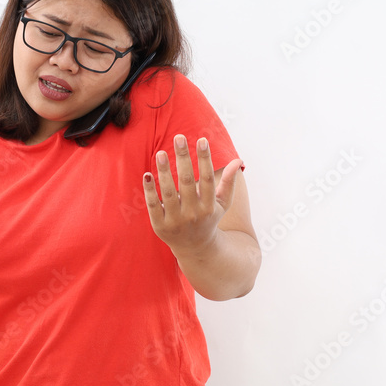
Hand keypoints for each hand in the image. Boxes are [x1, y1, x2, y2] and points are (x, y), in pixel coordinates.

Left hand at [143, 135, 241, 256]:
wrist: (195, 248)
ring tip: (161, 153)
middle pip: (187, 182)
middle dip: (183, 159)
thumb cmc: (208, 219)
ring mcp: (175, 221)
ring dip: (164, 172)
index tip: (202, 139)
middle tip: (179, 137)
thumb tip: (238, 160)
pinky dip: (149, 191)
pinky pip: (153, 205)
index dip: (205, 159)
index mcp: (208, 206)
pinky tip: (147, 174)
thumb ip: (229, 182)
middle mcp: (193, 214)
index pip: (207, 178)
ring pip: (168, 193)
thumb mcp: (221, 203)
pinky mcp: (160, 226)